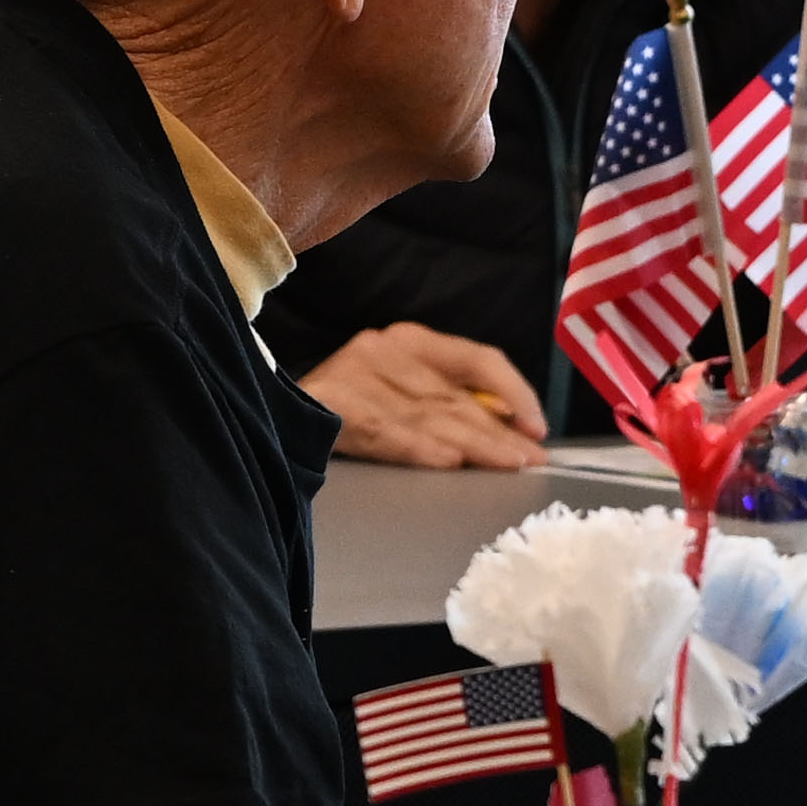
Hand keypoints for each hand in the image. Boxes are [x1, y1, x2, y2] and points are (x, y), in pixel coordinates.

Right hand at [301, 321, 549, 469]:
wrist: (269, 412)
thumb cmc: (349, 409)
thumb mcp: (403, 394)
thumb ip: (450, 404)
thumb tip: (514, 433)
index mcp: (411, 342)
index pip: (478, 361)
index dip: (514, 393)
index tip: (537, 429)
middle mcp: (384, 349)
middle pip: (455, 396)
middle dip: (498, 432)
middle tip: (529, 462)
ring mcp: (354, 373)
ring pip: (426, 415)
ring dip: (471, 443)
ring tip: (504, 464)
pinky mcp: (328, 402)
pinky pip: (382, 429)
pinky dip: (417, 446)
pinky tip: (446, 460)